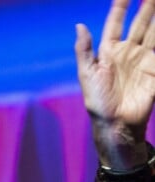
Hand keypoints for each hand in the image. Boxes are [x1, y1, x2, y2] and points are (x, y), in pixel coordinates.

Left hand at [75, 0, 154, 167]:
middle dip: (147, 5)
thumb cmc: (98, 103)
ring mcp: (143, 60)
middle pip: (140, 22)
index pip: (115, 23)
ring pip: (154, 31)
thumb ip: (84, 50)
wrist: (116, 124)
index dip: (120, 6)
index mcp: (109, 52)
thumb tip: (79, 25)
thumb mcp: (87, 75)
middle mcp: (127, 53)